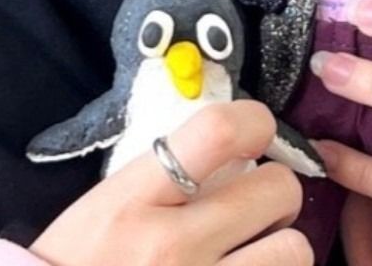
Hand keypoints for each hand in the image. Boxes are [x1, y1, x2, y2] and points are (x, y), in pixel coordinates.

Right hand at [31, 100, 312, 265]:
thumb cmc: (77, 265)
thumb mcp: (108, 205)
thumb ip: (164, 174)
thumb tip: (232, 151)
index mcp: (136, 198)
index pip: (217, 132)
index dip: (254, 120)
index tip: (257, 129)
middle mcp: (173, 245)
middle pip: (275, 189)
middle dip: (276, 189)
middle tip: (257, 201)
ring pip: (294, 251)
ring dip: (282, 246)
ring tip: (256, 250)